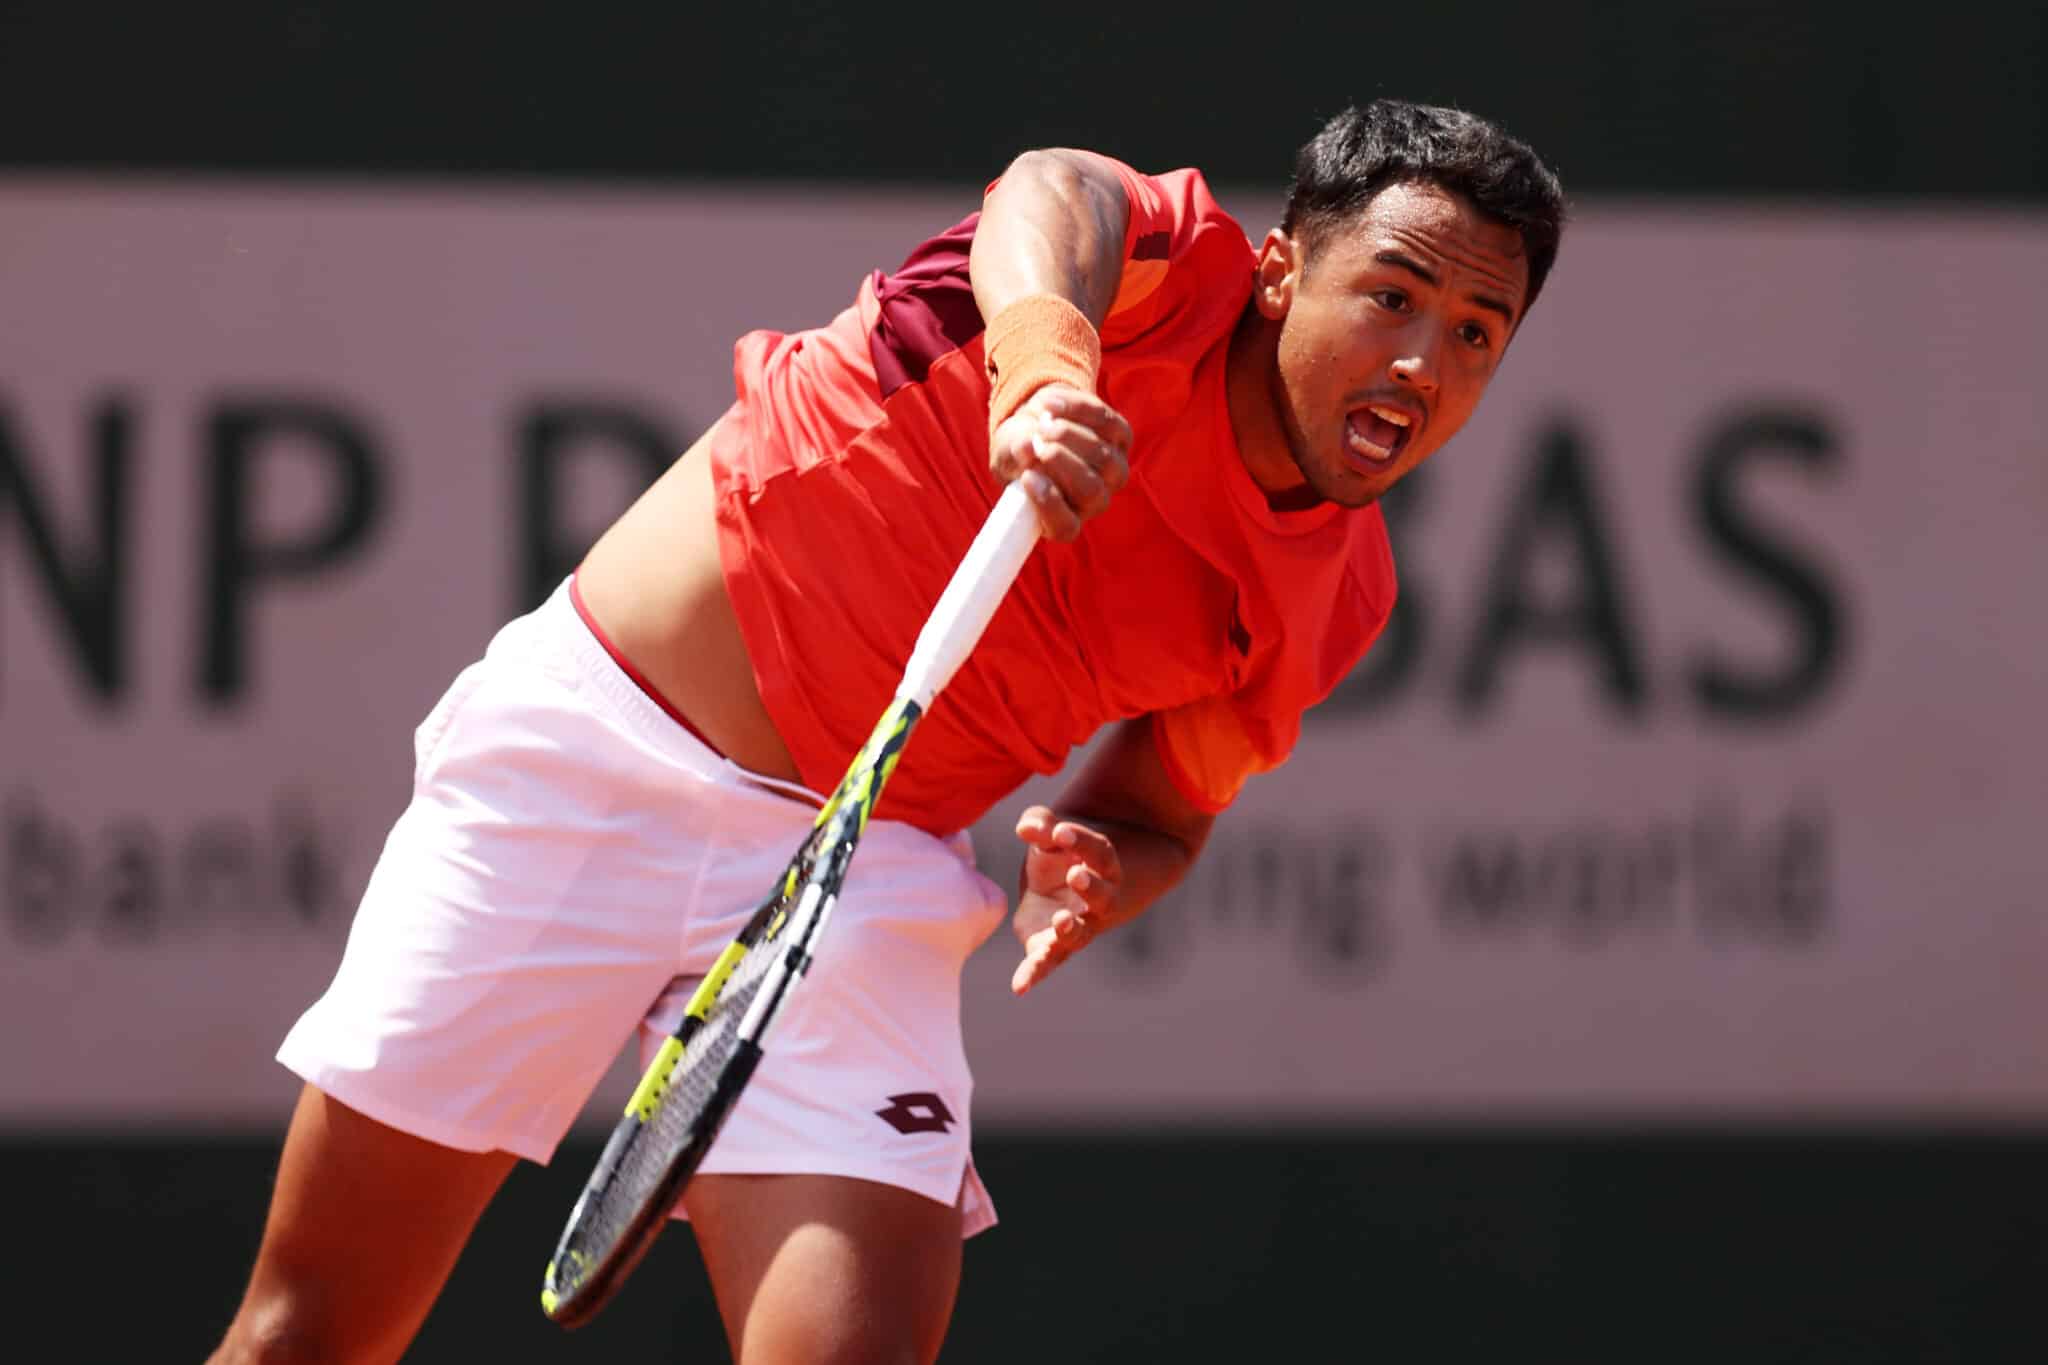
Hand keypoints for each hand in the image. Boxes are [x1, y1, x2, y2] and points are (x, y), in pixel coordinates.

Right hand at [990, 385, 1132, 541]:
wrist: (1037, 422)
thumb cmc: (1019, 452)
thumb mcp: (1007, 457)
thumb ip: (1015, 457)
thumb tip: (1026, 448)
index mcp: (1063, 518)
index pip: (1065, 527)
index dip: (1048, 505)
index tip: (1027, 477)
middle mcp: (1094, 500)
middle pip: (1091, 491)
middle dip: (1064, 464)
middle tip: (1039, 441)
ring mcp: (1113, 469)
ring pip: (1103, 457)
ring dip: (1071, 434)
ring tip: (1042, 420)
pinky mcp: (1121, 436)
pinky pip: (1106, 423)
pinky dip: (1077, 410)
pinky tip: (1050, 403)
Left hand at [1009, 804, 1123, 994]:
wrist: (1068, 883)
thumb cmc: (1062, 852)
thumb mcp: (1053, 833)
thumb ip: (1041, 825)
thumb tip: (1025, 829)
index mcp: (1104, 866)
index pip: (1098, 853)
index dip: (1081, 841)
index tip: (1061, 831)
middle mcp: (1098, 901)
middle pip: (1101, 896)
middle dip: (1091, 887)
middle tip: (1077, 876)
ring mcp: (1078, 927)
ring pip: (1080, 934)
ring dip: (1070, 929)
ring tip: (1061, 921)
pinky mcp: (1052, 945)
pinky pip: (1047, 961)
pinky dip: (1034, 973)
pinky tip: (1019, 987)